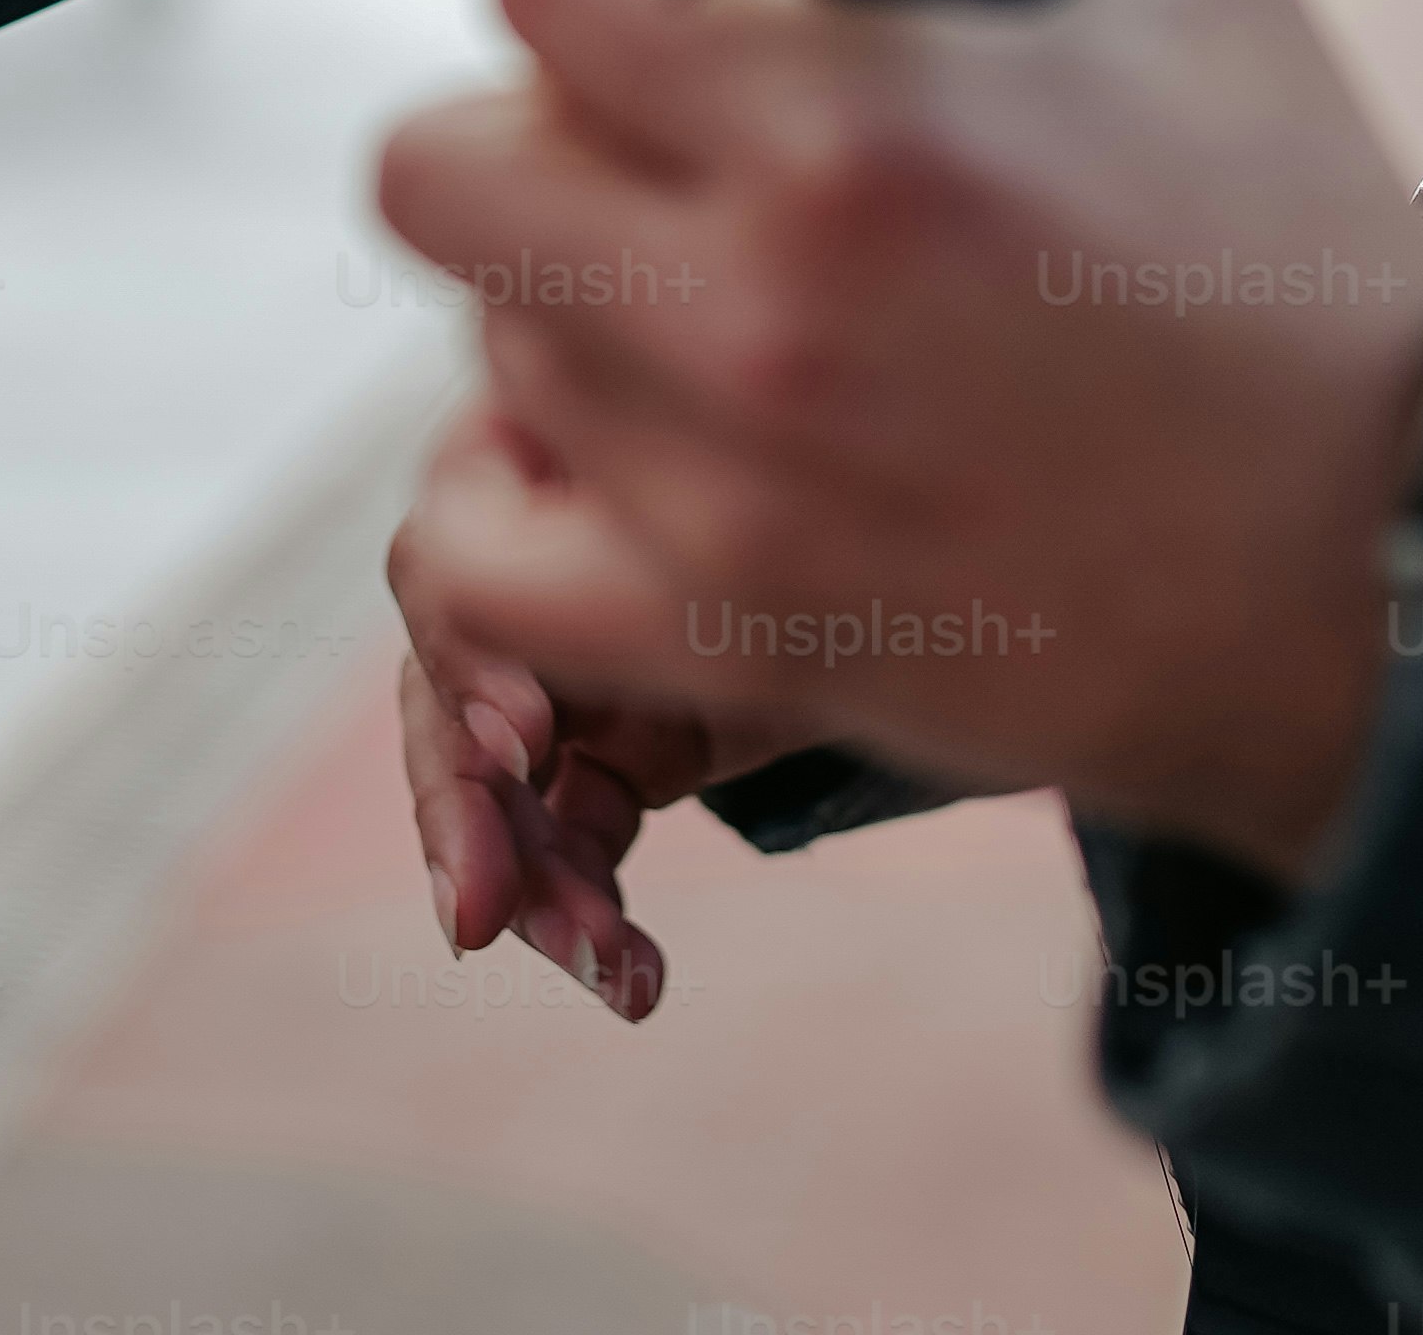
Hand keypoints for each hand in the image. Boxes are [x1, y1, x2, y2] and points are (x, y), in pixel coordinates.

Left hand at [369, 0, 1422, 887]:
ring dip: (571, 301)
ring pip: (489, 339)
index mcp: (849, 120)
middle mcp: (750, 300)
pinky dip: (522, 502)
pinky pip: (482, 559)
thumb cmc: (1305, 279)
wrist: (1393, 565)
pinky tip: (627, 457)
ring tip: (704, 305)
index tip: (688, 6)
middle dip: (542, 130)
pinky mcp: (735, 637)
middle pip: (439, 169)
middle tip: (658, 149)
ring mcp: (723, 485)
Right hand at [378, 398, 839, 1017]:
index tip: (529, 744)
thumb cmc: (879, 488)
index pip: (457, 546)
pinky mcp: (600, 744)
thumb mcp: (805, 512)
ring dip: (528, 883)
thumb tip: (623, 589)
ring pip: (490, 779)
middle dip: (466, 810)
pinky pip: (559, 831)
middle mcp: (537, 545)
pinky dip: (582, 905)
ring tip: (609, 971)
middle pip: (452, 687)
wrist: (970, 553)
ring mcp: (561, 650)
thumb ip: (694, 533)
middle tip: (487, 915)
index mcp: (557, 447)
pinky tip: (631, 975)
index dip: (474, 652)